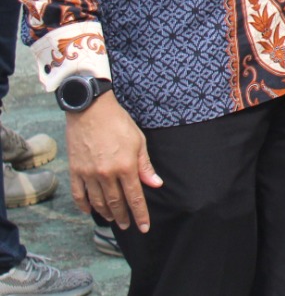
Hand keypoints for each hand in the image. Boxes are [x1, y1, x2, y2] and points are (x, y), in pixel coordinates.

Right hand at [65, 93, 162, 232]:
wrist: (91, 110)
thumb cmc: (118, 123)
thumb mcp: (138, 141)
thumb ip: (145, 166)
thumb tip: (155, 184)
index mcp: (125, 167)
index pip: (135, 197)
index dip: (140, 214)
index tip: (144, 227)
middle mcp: (106, 174)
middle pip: (116, 202)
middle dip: (123, 216)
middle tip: (126, 225)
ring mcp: (88, 174)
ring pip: (98, 201)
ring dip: (106, 213)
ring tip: (112, 219)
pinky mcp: (75, 170)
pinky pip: (79, 194)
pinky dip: (84, 205)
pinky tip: (90, 211)